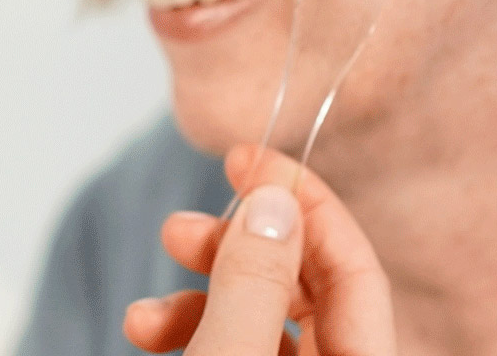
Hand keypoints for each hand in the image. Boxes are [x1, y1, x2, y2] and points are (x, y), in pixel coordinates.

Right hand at [123, 146, 396, 354]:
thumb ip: (254, 281)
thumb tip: (272, 200)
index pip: (352, 266)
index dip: (303, 203)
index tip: (245, 158)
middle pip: (304, 291)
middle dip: (234, 252)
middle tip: (177, 231)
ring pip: (261, 322)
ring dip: (196, 301)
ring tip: (143, 317)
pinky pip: (238, 349)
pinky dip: (193, 333)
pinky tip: (148, 334)